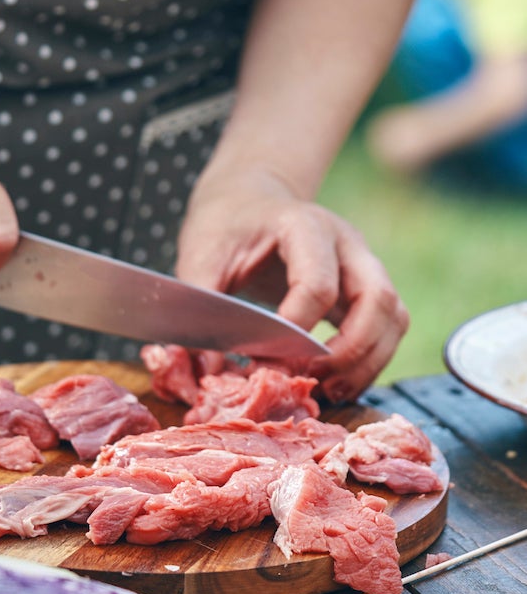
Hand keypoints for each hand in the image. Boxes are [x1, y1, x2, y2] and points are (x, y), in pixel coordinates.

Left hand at [175, 168, 408, 400]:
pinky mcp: (365, 288)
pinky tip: (338, 383)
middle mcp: (346, 242)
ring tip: (329, 391)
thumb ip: (204, 311)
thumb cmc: (225, 230)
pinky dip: (370, 361)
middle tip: (311, 380)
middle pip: (377, 299)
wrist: (248, 202)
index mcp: (303, 226)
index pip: (317, 285)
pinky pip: (389, 327)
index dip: (295, 332)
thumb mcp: (200, 260)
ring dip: (368, 362)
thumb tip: (209, 369)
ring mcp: (363, 264)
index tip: (264, 360)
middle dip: (349, 351)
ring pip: (393, 317)